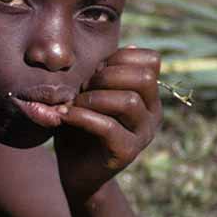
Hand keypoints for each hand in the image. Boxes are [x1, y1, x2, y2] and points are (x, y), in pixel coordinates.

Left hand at [55, 46, 161, 201]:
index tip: (93, 72)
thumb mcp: (87, 94)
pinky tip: (64, 116)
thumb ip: (102, 73)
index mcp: (147, 95)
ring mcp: (143, 133)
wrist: (75, 172)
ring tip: (73, 104)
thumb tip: (129, 44)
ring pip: (128, 101)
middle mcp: (152, 112)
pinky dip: (81, 117)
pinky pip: (108, 127)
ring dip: (93, 97)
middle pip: (144, 77)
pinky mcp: (127, 152)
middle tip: (82, 88)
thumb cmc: (80, 127)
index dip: (119, 58)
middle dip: (106, 76)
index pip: (151, 60)